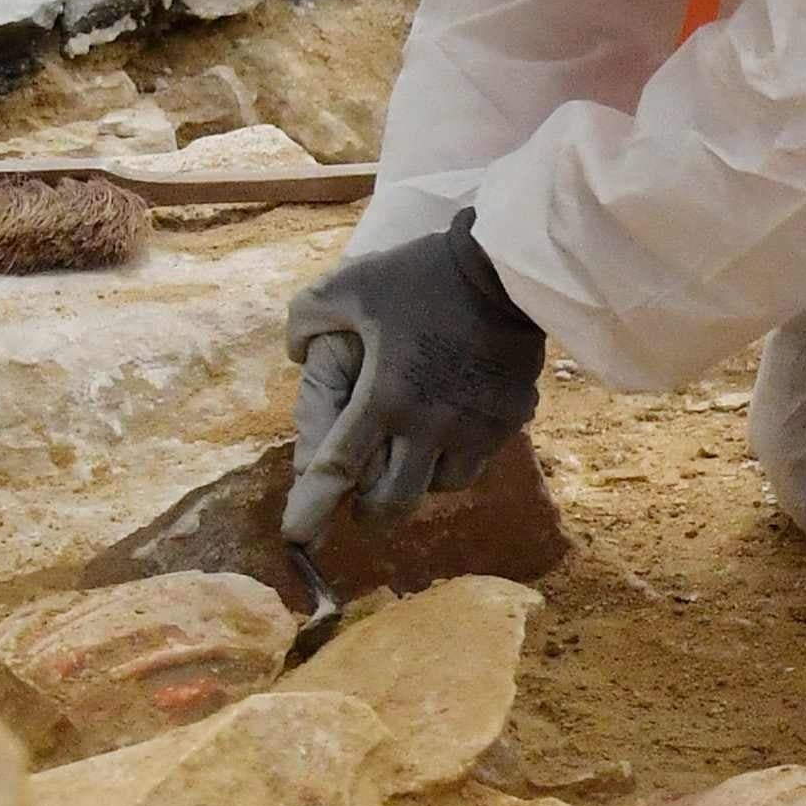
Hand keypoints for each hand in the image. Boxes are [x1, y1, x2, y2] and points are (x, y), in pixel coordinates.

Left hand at [283, 215, 547, 548]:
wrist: (508, 269)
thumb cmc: (422, 275)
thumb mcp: (352, 284)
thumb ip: (308, 318)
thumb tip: (295, 350)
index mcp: (384, 399)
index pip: (338, 469)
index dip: (312, 507)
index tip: (294, 536)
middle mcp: (430, 426)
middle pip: (395, 500)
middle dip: (370, 512)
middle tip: (359, 508)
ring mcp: (476, 427)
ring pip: (442, 485)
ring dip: (418, 483)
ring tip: (409, 466)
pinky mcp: (510, 419)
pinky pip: (479, 457)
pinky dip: (457, 457)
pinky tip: (452, 436)